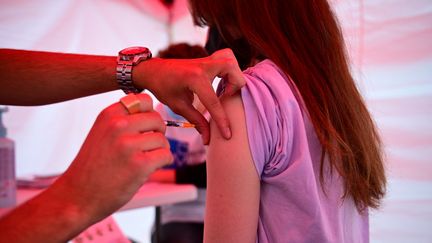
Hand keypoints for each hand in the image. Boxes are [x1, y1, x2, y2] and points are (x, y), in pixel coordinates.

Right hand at [48, 94, 172, 222]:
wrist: (77, 196)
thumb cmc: (93, 166)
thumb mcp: (102, 132)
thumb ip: (123, 120)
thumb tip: (153, 112)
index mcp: (109, 115)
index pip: (143, 100)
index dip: (149, 114)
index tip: (145, 127)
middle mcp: (118, 126)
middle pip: (157, 119)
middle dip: (157, 133)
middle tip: (146, 147)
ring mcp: (128, 145)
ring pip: (162, 139)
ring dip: (159, 151)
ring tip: (144, 160)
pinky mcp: (139, 165)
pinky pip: (166, 155)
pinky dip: (163, 163)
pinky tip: (149, 169)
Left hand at [136, 48, 245, 143]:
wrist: (153, 70)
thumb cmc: (163, 87)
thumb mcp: (178, 106)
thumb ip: (196, 120)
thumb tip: (208, 138)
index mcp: (194, 78)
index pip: (214, 102)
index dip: (222, 121)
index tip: (228, 134)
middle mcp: (202, 66)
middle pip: (231, 69)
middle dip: (235, 86)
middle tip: (225, 98)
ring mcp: (205, 60)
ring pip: (231, 61)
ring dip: (233, 76)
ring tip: (225, 90)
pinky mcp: (207, 59)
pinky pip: (226, 58)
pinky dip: (229, 70)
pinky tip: (222, 82)